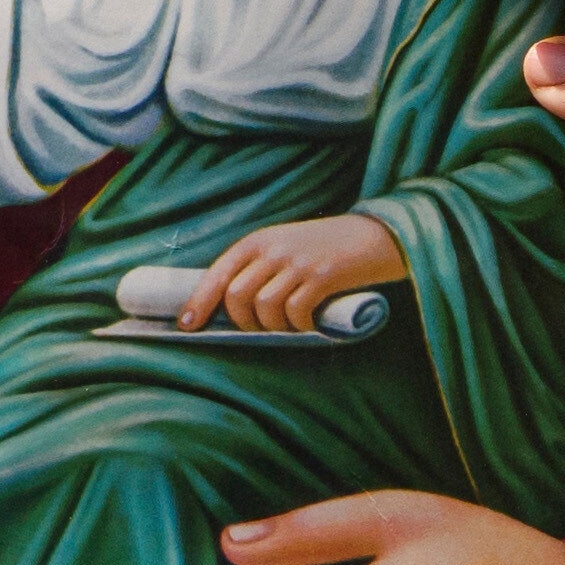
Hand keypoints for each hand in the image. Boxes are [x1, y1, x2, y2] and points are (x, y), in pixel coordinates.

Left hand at [190, 213, 405, 334]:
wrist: (376, 235)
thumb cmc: (326, 250)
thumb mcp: (285, 249)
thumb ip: (260, 270)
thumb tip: (231, 308)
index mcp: (258, 242)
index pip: (217, 274)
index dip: (199, 303)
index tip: (188, 326)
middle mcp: (273, 249)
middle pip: (238, 297)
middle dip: (245, 323)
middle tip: (263, 328)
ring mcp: (298, 262)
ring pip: (265, 309)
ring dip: (275, 327)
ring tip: (292, 323)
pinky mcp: (323, 276)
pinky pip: (296, 313)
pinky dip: (300, 325)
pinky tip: (311, 322)